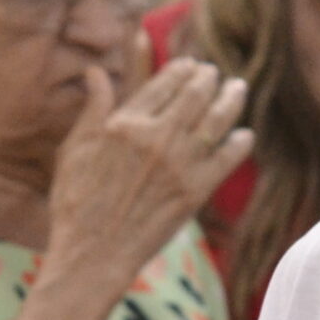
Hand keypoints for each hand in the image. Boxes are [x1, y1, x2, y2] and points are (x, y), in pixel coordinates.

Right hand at [42, 57, 251, 290]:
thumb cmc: (75, 204)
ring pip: (217, 118)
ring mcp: (179, 163)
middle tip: (216, 74)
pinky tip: (244, 135)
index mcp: (124, 123)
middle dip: (209, 78)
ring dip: (231, 98)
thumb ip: (93, 107)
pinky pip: (228, 157)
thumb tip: (96, 70)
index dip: (182, 69)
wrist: (93, 255)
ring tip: (237, 89)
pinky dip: (240, 142)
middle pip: (195, 93)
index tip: (191, 65)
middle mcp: (156, 137)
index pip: (164, 82)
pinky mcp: (196, 190)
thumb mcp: (75, 149)